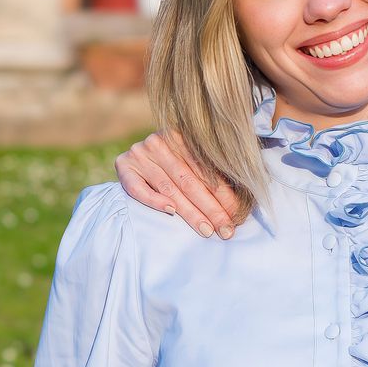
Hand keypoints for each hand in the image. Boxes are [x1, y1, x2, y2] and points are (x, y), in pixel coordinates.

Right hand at [115, 132, 238, 238]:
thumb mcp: (194, 161)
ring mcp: (139, 153)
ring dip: (190, 212)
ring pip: (169, 188)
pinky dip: (154, 200)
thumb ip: (212, 173)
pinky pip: (138, 188)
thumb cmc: (176, 164)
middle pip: (189, 181)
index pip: (206, 170)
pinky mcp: (123, 166)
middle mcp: (160, 142)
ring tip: (206, 230)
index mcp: (182, 136)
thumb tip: (245, 198)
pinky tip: (171, 212)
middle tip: (225, 229)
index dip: (224, 194)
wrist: (139, 157)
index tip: (237, 215)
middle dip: (211, 208)